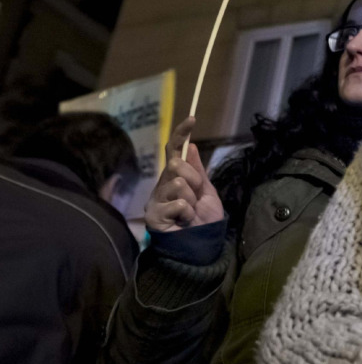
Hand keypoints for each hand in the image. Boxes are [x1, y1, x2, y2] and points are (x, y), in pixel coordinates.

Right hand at [144, 116, 223, 232]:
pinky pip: (179, 203)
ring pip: (178, 184)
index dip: (181, 134)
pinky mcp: (154, 215)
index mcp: (175, 177)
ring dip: (192, 200)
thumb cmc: (203, 219)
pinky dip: (188, 213)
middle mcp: (162, 185)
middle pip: (176, 165)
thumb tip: (192, 145)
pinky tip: (184, 222)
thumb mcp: (206, 191)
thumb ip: (198, 170)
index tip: (192, 119)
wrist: (200, 244)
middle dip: (193, 179)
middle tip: (197, 196)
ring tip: (191, 213)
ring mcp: (156, 200)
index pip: (174, 151)